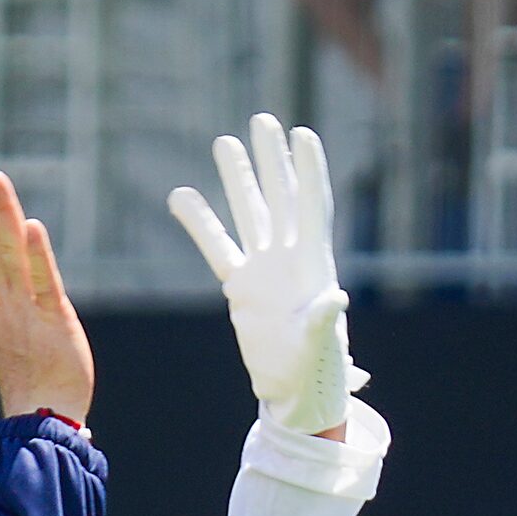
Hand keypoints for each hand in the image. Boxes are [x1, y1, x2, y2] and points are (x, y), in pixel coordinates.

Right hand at [0, 155, 93, 423]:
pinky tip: (29, 226)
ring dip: (0, 215)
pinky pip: (42, 283)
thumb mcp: (4, 350)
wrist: (43, 424)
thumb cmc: (29, 387)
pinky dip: (35, 255)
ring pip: (10, 255)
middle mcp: (6, 303)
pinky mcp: (54, 321)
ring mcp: (26, 311)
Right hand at [167, 114, 366, 432]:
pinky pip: (217, 248)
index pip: (312, 208)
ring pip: (248, 214)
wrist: (294, 395)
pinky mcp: (241, 286)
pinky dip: (200, 223)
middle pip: (280, 198)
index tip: (303, 134)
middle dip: (271, 161)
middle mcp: (290, 260)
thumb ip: (324, 322)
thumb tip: (335, 299)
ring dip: (237, 179)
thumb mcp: (322, 348)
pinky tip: (181, 195)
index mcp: (315, 267)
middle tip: (262, 120)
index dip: (308, 172)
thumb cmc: (317, 374)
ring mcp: (264, 269)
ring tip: (225, 141)